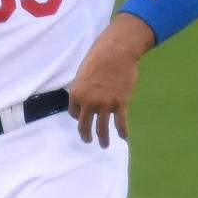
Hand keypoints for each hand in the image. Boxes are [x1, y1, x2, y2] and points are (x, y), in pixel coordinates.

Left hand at [68, 15, 153, 147]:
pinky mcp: (120, 104)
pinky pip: (120, 123)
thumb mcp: (83, 73)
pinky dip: (122, 132)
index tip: (83, 118)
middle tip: (89, 140)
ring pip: (102, 129)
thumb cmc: (98, 58)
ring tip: (104, 145)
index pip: (74, 113)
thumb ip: (83, 89)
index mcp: (76, 94)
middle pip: (84, 126)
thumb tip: (86, 100)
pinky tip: (124, 137)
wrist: (116, 52)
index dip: (79, 116)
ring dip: (103, 139)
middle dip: (86, 136)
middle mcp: (88, 102)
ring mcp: (104, 104)